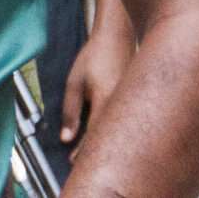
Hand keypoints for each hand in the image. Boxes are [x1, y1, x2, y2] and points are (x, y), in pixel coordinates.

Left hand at [55, 27, 131, 148]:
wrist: (117, 36)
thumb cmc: (95, 56)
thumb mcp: (75, 82)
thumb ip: (70, 111)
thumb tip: (66, 138)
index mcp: (105, 102)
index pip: (94, 136)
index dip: (82, 152)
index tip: (72, 161)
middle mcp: (121, 106)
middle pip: (107, 138)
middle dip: (93, 151)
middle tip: (78, 160)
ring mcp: (129, 103)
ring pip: (115, 130)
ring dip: (102, 141)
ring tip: (87, 150)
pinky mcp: (132, 100)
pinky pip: (121, 120)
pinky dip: (110, 128)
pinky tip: (101, 131)